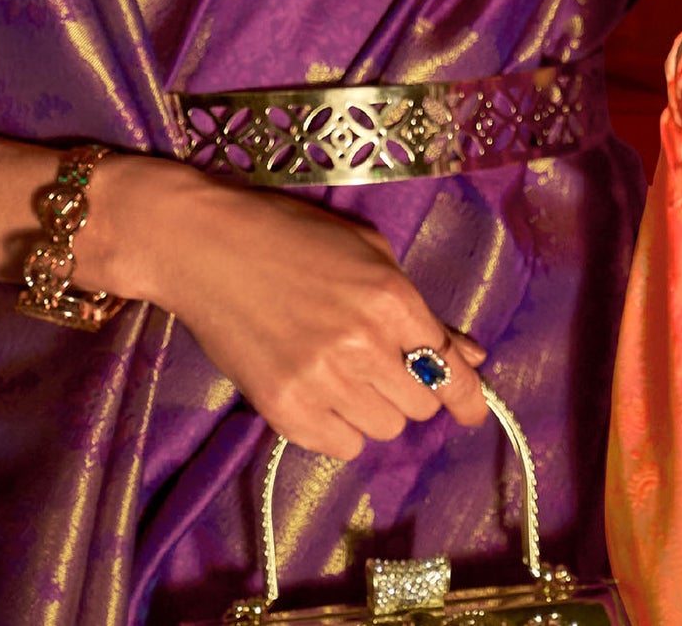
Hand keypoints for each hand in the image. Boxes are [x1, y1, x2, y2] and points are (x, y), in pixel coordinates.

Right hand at [88, 157, 489, 460]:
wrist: (207, 247)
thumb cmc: (292, 236)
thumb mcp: (370, 254)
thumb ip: (423, 311)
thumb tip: (471, 356)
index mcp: (390, 297)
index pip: (448, 367)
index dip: (468, 397)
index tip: (473, 412)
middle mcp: (362, 344)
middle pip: (419, 405)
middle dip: (412, 388)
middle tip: (384, 363)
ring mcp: (320, 380)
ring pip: (382, 429)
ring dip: (375, 407)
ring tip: (346, 372)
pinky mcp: (282, 409)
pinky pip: (339, 446)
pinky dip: (339, 426)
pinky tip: (321, 391)